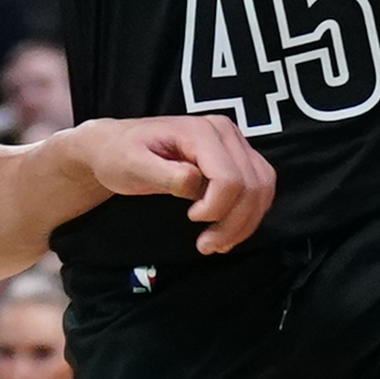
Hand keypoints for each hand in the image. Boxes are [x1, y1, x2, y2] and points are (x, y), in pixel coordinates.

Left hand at [57, 115, 274, 253]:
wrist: (117, 146)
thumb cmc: (120, 155)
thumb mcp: (132, 165)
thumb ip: (164, 174)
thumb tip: (195, 183)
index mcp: (201, 131)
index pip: (229, 178)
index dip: (216, 208)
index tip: (190, 219)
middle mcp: (225, 132)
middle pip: (252, 185)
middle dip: (233, 223)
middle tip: (206, 247)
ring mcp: (235, 143)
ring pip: (262, 188)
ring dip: (246, 223)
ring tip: (217, 244)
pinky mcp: (238, 157)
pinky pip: (260, 187)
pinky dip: (250, 214)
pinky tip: (228, 231)